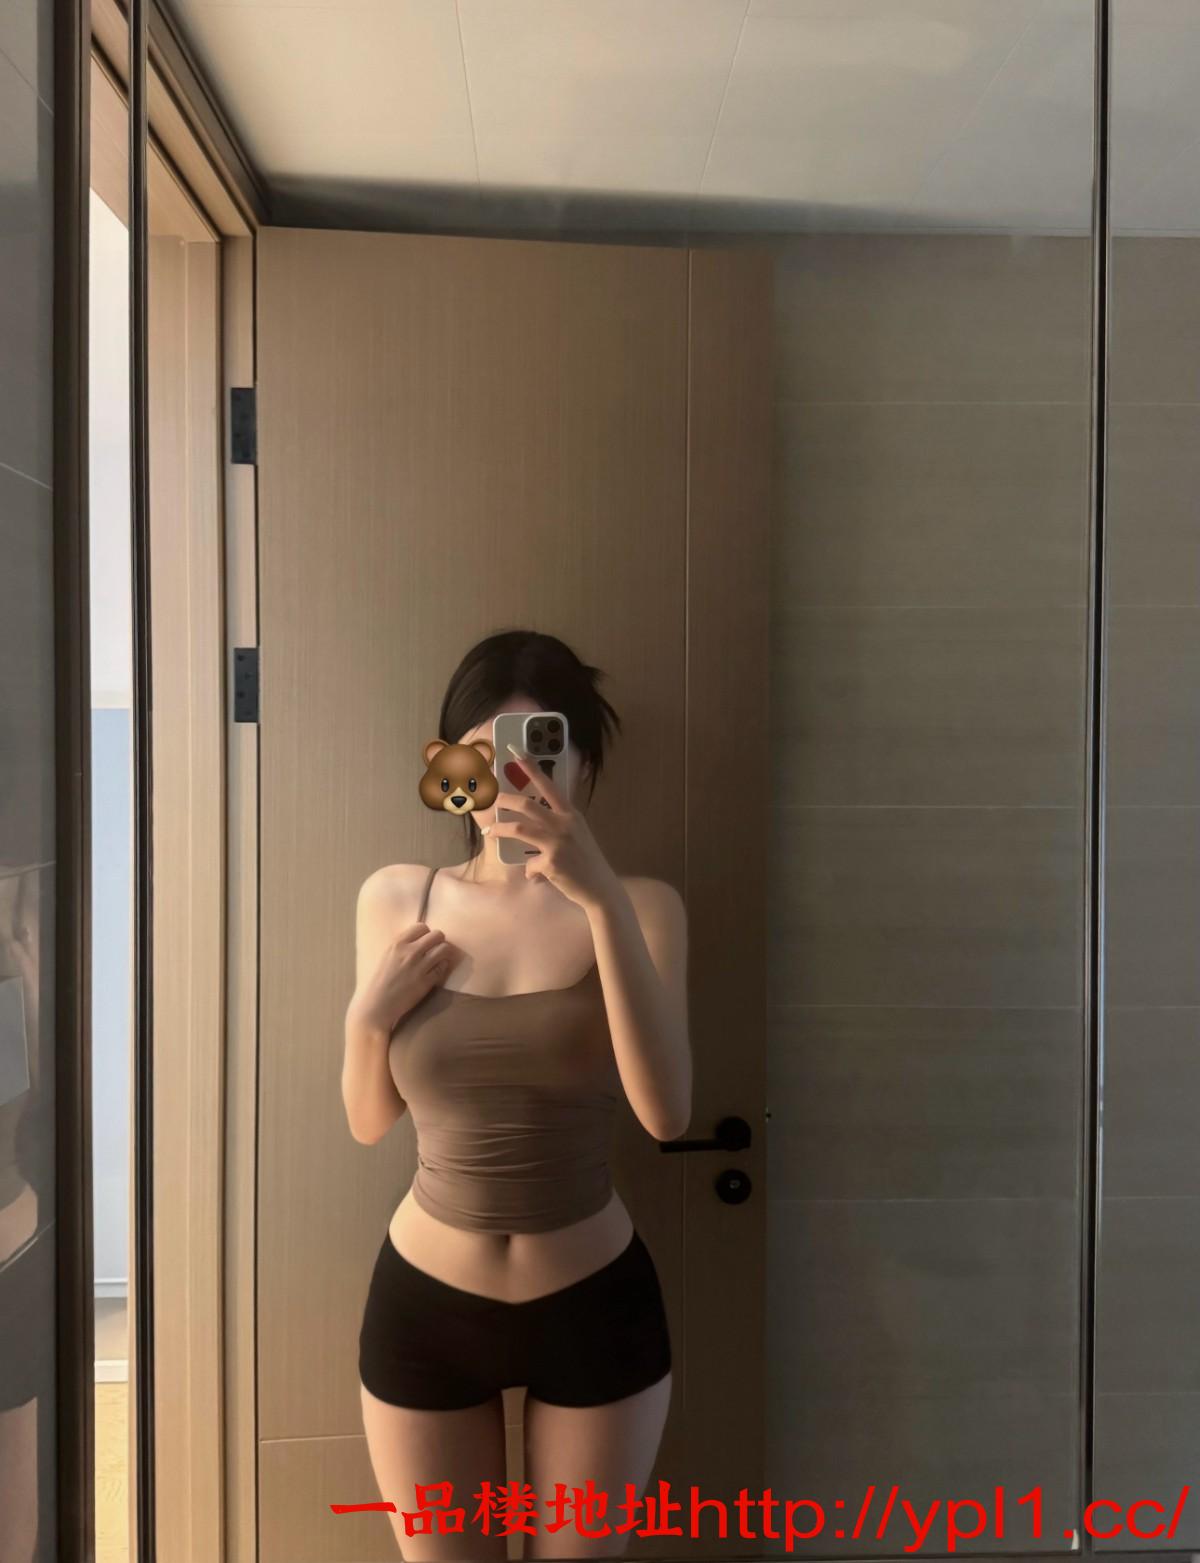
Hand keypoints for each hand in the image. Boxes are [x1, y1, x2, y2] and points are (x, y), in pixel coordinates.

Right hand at [351, 922, 456, 1034]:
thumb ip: (403, 946)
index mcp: (397, 943)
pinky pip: (443, 967)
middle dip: (438, 942)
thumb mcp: (387, 956)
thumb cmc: (380, 981)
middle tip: (435, 951)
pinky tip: (435, 972)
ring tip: (438, 961)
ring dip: (444, 954)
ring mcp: (419, 966)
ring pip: (445, 949)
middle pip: (437, 934)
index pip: (422, 926)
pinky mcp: (426, 981)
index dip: (426, 934)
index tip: (424, 943)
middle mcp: (409, 952)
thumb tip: (421, 938)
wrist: (377, 1006)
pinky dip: (442, 968)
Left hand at [482, 744, 621, 911]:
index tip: (516, 751)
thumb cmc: (587, 862)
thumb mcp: (578, 835)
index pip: (548, 784)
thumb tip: (534, 825)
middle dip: (503, 800)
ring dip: (499, 829)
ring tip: (489, 832)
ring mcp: (557, 842)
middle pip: (525, 804)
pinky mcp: (551, 862)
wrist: (600, 888)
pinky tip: (535, 876)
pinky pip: (529, 864)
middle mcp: (564, 824)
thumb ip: (558, 826)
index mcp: (571, 814)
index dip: (531, 767)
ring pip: (518, 828)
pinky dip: (529, 871)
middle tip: (490, 800)